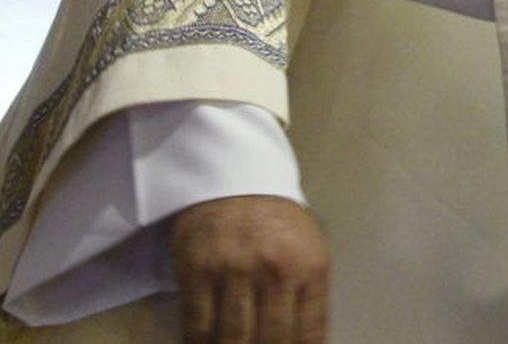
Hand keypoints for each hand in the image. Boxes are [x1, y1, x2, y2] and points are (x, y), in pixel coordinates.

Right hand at [170, 195, 327, 342]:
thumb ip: (309, 298)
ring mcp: (235, 270)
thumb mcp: (308, 251)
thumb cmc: (276, 222)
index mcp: (310, 267)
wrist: (235, 179)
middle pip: (271, 340)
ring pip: (233, 338)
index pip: (309, 333)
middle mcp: (276, 270)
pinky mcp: (198, 271)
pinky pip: (197, 325)